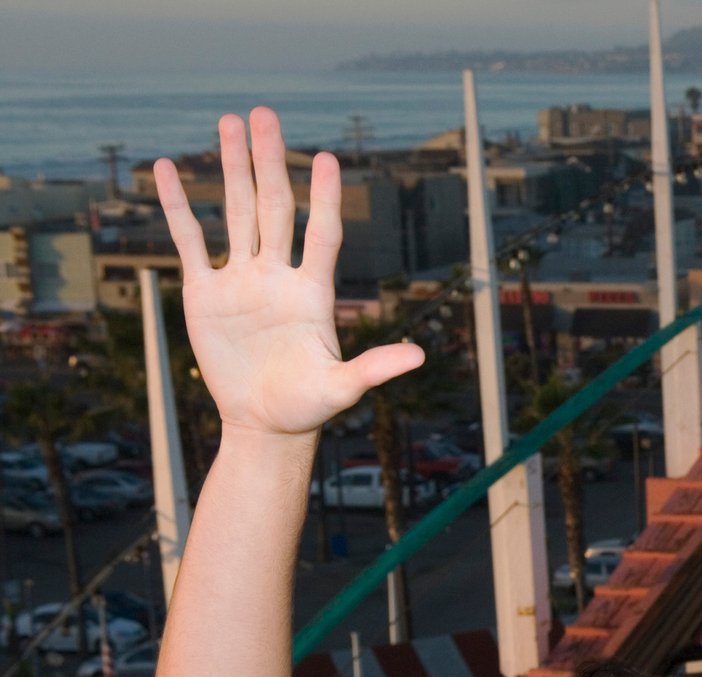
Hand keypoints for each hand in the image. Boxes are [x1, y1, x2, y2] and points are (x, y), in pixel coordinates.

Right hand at [154, 108, 422, 438]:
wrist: (264, 424)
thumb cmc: (308, 407)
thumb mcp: (343, 388)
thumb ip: (376, 368)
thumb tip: (420, 356)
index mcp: (313, 293)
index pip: (322, 234)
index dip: (324, 198)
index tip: (326, 158)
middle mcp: (278, 276)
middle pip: (275, 207)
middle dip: (269, 161)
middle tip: (264, 114)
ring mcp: (241, 280)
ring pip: (236, 212)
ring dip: (231, 169)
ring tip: (228, 123)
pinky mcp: (205, 293)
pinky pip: (190, 241)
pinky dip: (178, 207)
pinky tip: (168, 170)